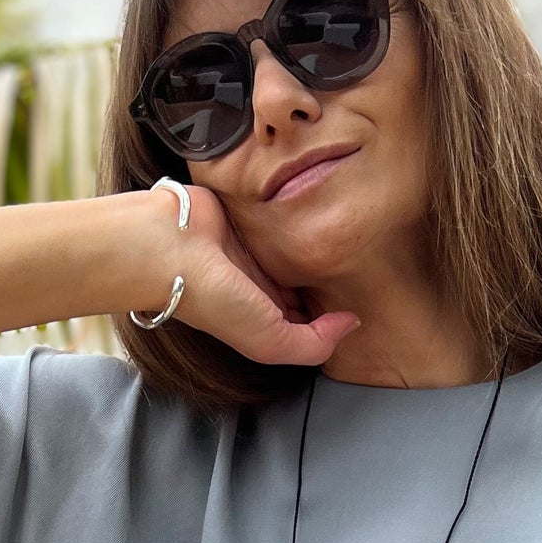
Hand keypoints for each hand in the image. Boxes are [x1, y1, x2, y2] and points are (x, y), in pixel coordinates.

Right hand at [141, 182, 359, 368]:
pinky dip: (300, 208)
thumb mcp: (269, 339)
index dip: (338, 309)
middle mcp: (261, 283)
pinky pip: (284, 212)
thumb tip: (351, 325)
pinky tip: (323, 199)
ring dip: (321, 236)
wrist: (169, 245)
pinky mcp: (248, 214)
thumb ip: (312, 343)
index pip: (312, 317)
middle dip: (335, 271)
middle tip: (373, 252)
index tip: (368, 292)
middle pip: (309, 280)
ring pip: (300, 245)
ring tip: (355, 222)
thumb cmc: (212, 296)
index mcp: (265, 315)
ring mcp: (254, 247)